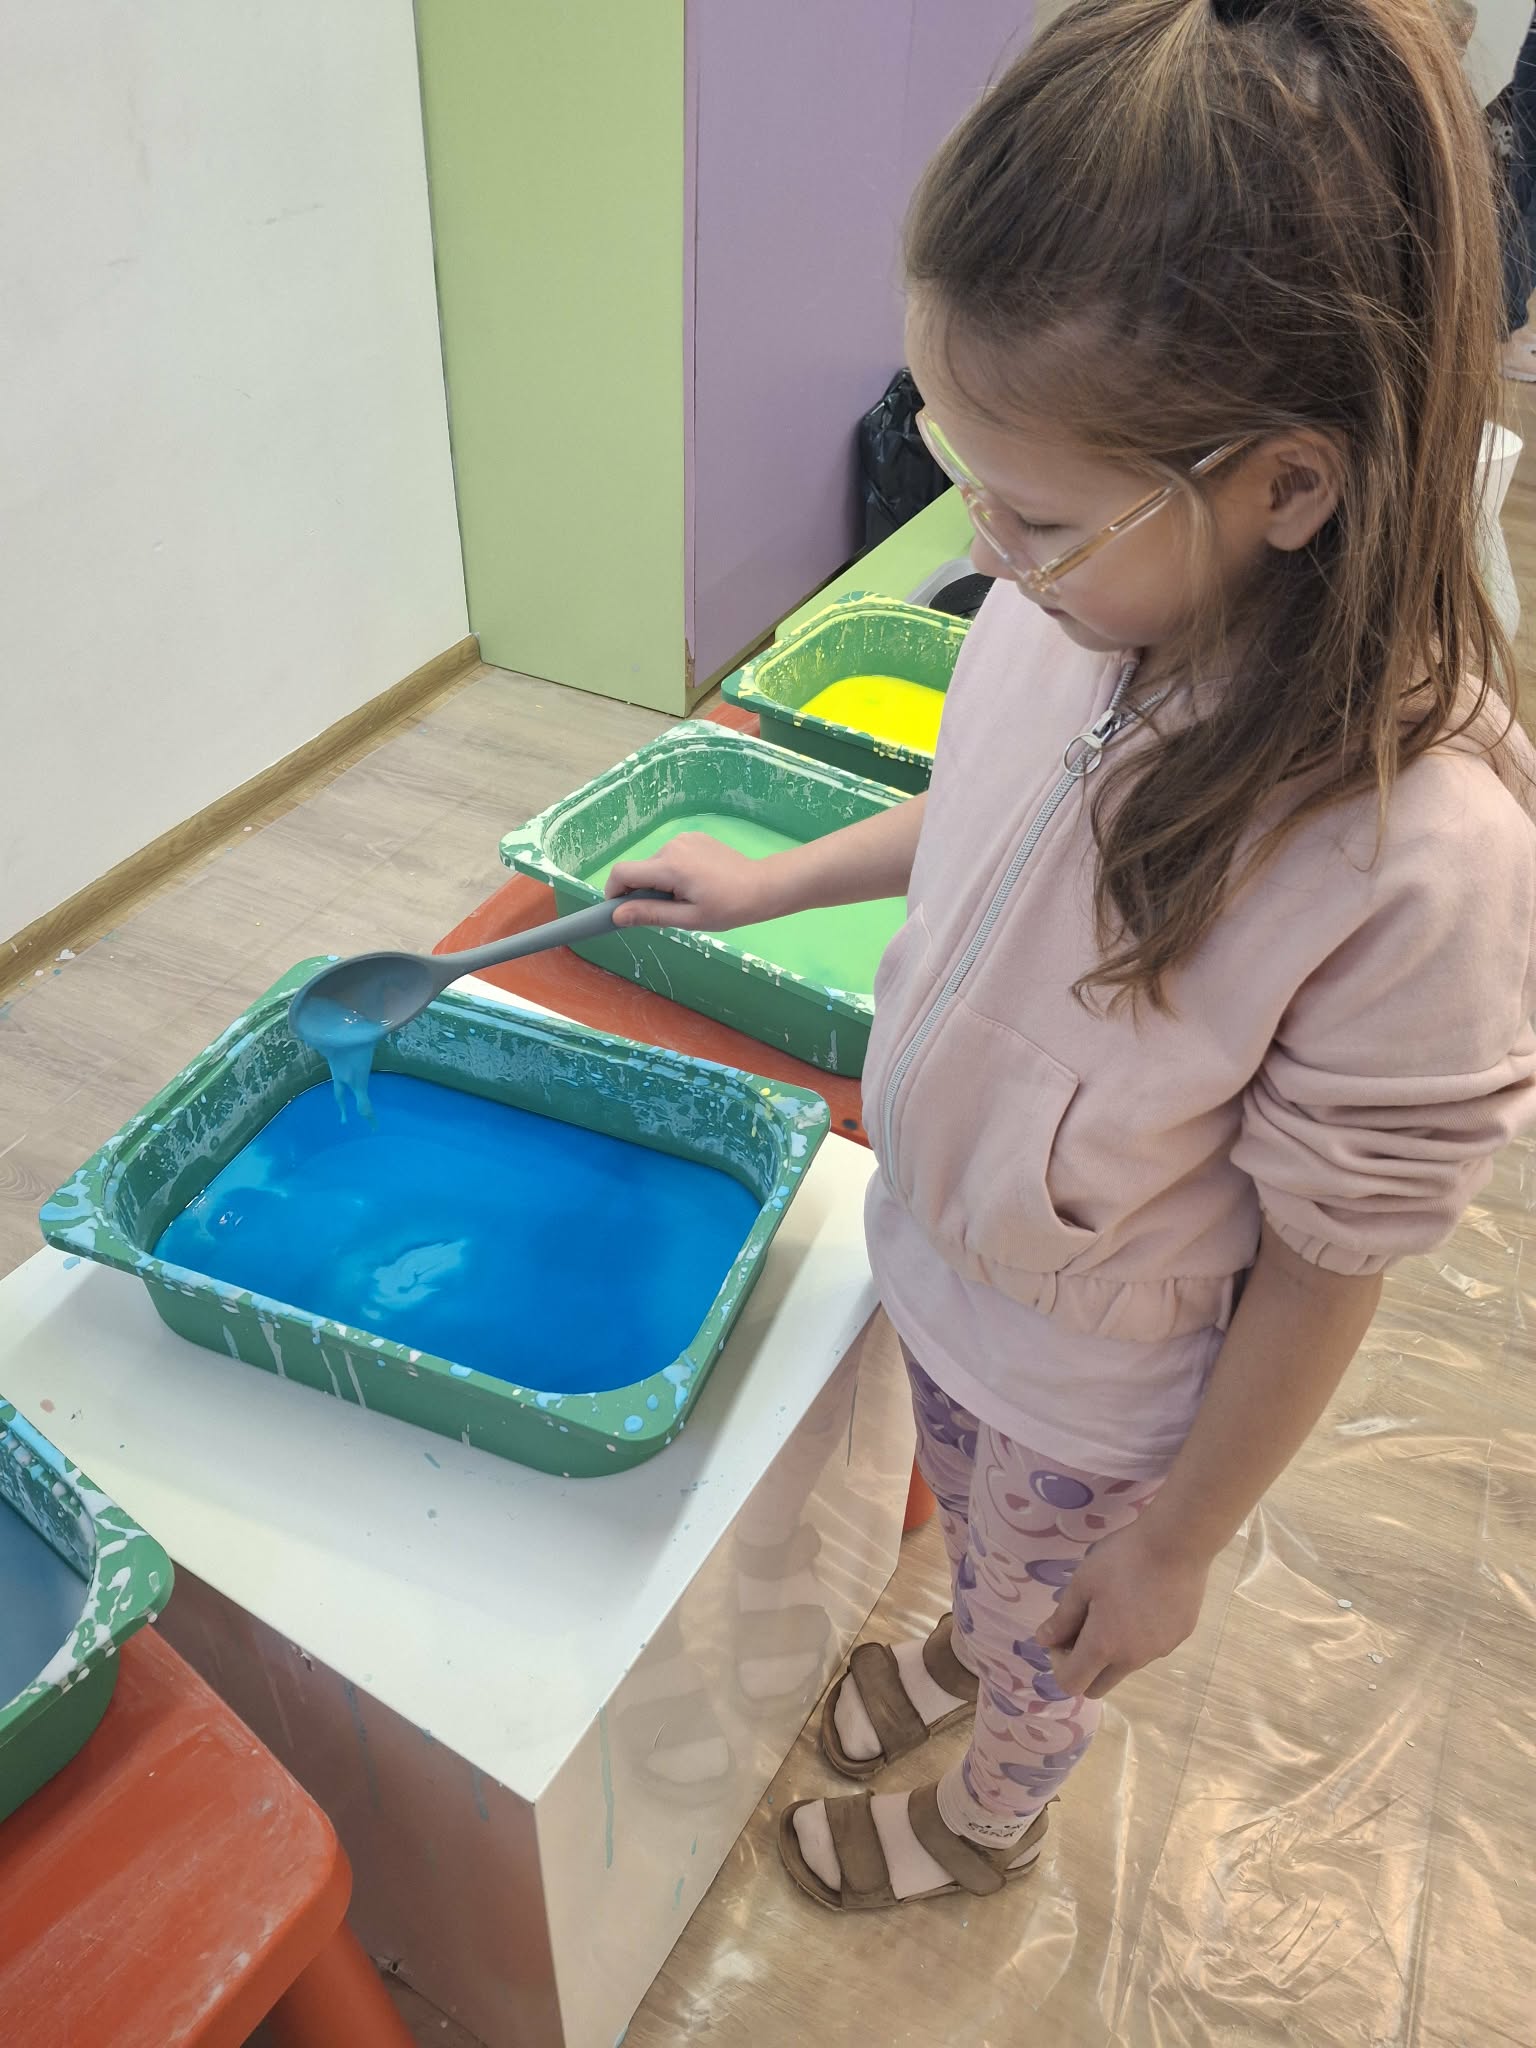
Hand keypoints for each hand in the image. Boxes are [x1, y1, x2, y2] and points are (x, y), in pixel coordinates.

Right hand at [607, 833, 783, 932]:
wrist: (762, 886)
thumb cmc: (728, 908)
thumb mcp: (688, 918)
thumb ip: (650, 914)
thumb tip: (616, 915)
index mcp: (669, 866)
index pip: (622, 873)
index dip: (613, 892)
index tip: (621, 910)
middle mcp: (672, 846)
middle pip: (639, 870)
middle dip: (643, 891)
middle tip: (668, 910)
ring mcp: (684, 838)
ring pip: (655, 864)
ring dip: (660, 882)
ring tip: (688, 897)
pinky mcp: (693, 837)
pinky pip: (671, 856)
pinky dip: (674, 872)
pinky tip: (697, 883)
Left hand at [1034, 1521, 1209, 1699]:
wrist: (1178, 1543)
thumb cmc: (1123, 1559)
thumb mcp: (1082, 1582)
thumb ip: (1062, 1618)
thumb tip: (1044, 1641)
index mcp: (1104, 1646)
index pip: (1071, 1683)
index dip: (1058, 1664)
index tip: (1062, 1635)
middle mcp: (1132, 1659)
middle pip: (1098, 1686)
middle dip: (1083, 1666)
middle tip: (1083, 1627)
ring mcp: (1159, 1651)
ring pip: (1125, 1666)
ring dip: (1112, 1651)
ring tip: (1115, 1607)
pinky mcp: (1179, 1638)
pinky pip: (1150, 1649)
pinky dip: (1138, 1637)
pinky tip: (1142, 1601)